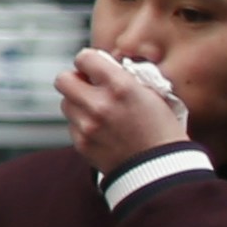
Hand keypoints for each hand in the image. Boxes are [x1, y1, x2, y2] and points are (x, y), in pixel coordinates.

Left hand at [58, 49, 192, 172]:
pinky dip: (82, 124)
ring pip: (65, 103)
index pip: (84, 58)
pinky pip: (71, 124)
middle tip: (88, 86)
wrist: (162, 169)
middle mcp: (99, 104)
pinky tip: (101, 130)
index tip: (94, 67)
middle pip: (63, 79)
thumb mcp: (153, 94)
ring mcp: (87, 126)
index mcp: (121, 86)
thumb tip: (105, 65)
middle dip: (75, 80)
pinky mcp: (81, 144)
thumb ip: (125, 77)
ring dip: (78, 103)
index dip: (89, 60)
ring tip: (99, 110)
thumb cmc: (163, 130)